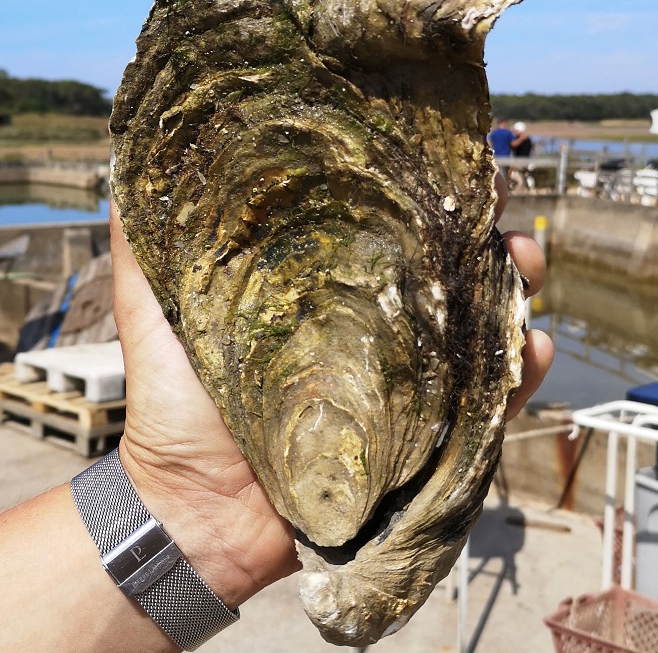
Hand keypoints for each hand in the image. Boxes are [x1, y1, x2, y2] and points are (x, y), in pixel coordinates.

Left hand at [109, 176, 551, 604]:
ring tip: (525, 260)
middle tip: (496, 202)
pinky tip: (533, 347)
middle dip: (481, 224)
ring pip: (477, 320)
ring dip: (514, 285)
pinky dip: (522, 374)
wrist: (194, 509)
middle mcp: (368, 322)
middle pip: (441, 262)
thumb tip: (124, 165)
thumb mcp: (154, 309)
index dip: (417, 183)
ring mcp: (401, 378)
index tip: (443, 149)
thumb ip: (145, 245)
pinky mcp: (423, 436)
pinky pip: (487, 403)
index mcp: (320, 285)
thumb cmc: (172, 403)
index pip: (380, 222)